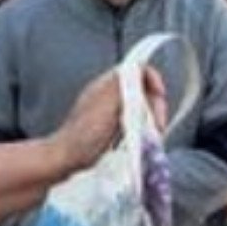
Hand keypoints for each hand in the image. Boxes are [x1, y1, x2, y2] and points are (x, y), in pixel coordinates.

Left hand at [48, 67, 168, 173]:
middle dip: (155, 106)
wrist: (66, 159)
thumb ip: (123, 84)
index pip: (138, 70)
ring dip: (150, 121)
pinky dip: (142, 131)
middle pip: (143, 91)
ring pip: (141, 109)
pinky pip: (135, 124)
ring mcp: (111, 112)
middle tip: (158, 126)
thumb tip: (140, 66)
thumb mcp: (106, 104)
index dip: (153, 81)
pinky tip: (140, 143)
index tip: (160, 97)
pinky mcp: (113, 129)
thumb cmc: (82, 135)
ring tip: (151, 137)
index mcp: (107, 85)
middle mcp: (110, 95)